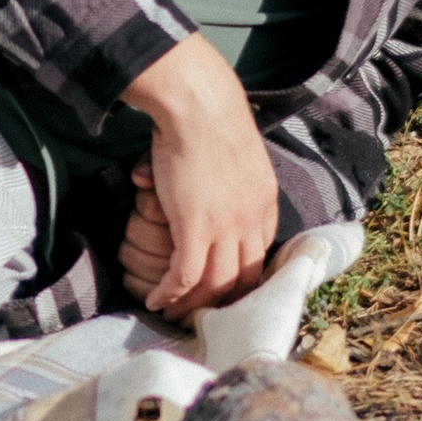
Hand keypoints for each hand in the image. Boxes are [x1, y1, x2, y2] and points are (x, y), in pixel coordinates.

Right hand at [119, 32, 279, 317]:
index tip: (224, 285)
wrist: (199, 107)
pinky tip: (156, 299)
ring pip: (216, 284)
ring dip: (194, 304)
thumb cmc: (209, 117)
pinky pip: (186, 276)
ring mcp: (227, 227)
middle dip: (222, 301)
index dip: (243, 274)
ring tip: (173, 313)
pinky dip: (170, 293)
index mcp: (265, 201)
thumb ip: (226, 174)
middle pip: (243, 277)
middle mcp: (252, 220)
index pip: (261, 251)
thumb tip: (201, 181)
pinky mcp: (197, 229)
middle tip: (200, 311)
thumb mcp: (234, 152)